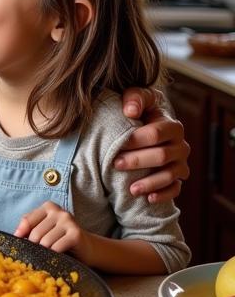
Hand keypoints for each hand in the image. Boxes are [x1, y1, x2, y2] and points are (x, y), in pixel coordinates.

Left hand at [14, 202, 82, 253]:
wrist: (88, 248)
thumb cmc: (60, 238)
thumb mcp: (44, 228)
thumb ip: (30, 226)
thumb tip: (15, 234)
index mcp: (48, 207)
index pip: (27, 221)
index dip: (21, 234)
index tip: (20, 243)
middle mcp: (59, 211)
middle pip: (35, 233)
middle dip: (34, 246)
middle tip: (39, 253)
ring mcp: (68, 221)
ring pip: (45, 242)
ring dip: (45, 252)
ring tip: (49, 254)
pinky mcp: (76, 234)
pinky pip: (56, 248)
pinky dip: (54, 256)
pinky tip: (58, 257)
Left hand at [115, 88, 189, 202]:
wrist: (143, 125)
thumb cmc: (138, 110)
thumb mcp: (136, 98)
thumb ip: (135, 98)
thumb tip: (130, 111)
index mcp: (172, 126)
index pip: (156, 134)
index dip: (136, 139)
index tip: (117, 144)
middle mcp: (180, 146)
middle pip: (161, 156)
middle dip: (137, 161)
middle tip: (116, 164)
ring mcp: (180, 164)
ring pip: (169, 176)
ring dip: (150, 183)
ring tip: (131, 189)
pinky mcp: (177, 178)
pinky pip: (175, 190)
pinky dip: (162, 195)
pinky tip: (147, 198)